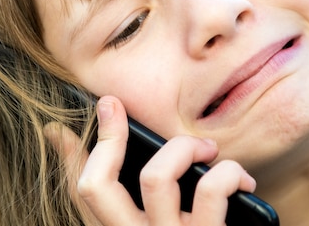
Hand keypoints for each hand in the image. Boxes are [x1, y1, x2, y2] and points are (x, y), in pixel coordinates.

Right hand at [45, 96, 256, 225]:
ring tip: (207, 149)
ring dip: (185, 147)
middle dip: (109, 136)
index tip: (66, 123)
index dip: (70, 155)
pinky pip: (212, 191)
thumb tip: (101, 164)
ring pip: (158, 176)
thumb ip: (132, 202)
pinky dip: (229, 173)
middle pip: (98, 185)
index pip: (82, 197)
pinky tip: (241, 180)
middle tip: (116, 106)